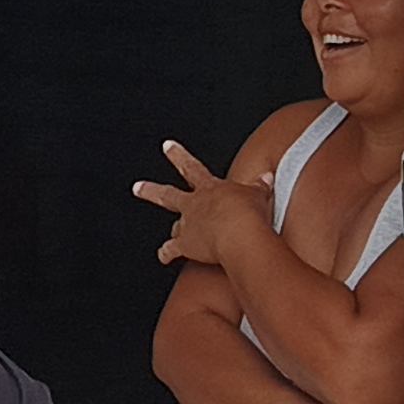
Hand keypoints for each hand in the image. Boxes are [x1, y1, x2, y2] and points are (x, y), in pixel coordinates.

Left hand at [132, 140, 265, 269]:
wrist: (240, 233)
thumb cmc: (249, 213)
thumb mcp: (258, 193)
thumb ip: (259, 185)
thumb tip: (267, 176)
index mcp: (210, 189)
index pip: (192, 168)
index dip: (179, 156)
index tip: (167, 146)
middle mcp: (195, 205)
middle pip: (168, 195)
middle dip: (151, 190)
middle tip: (137, 186)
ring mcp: (188, 225)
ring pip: (173, 226)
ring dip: (171, 231)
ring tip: (169, 236)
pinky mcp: (186, 245)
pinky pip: (172, 251)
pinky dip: (166, 254)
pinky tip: (162, 257)